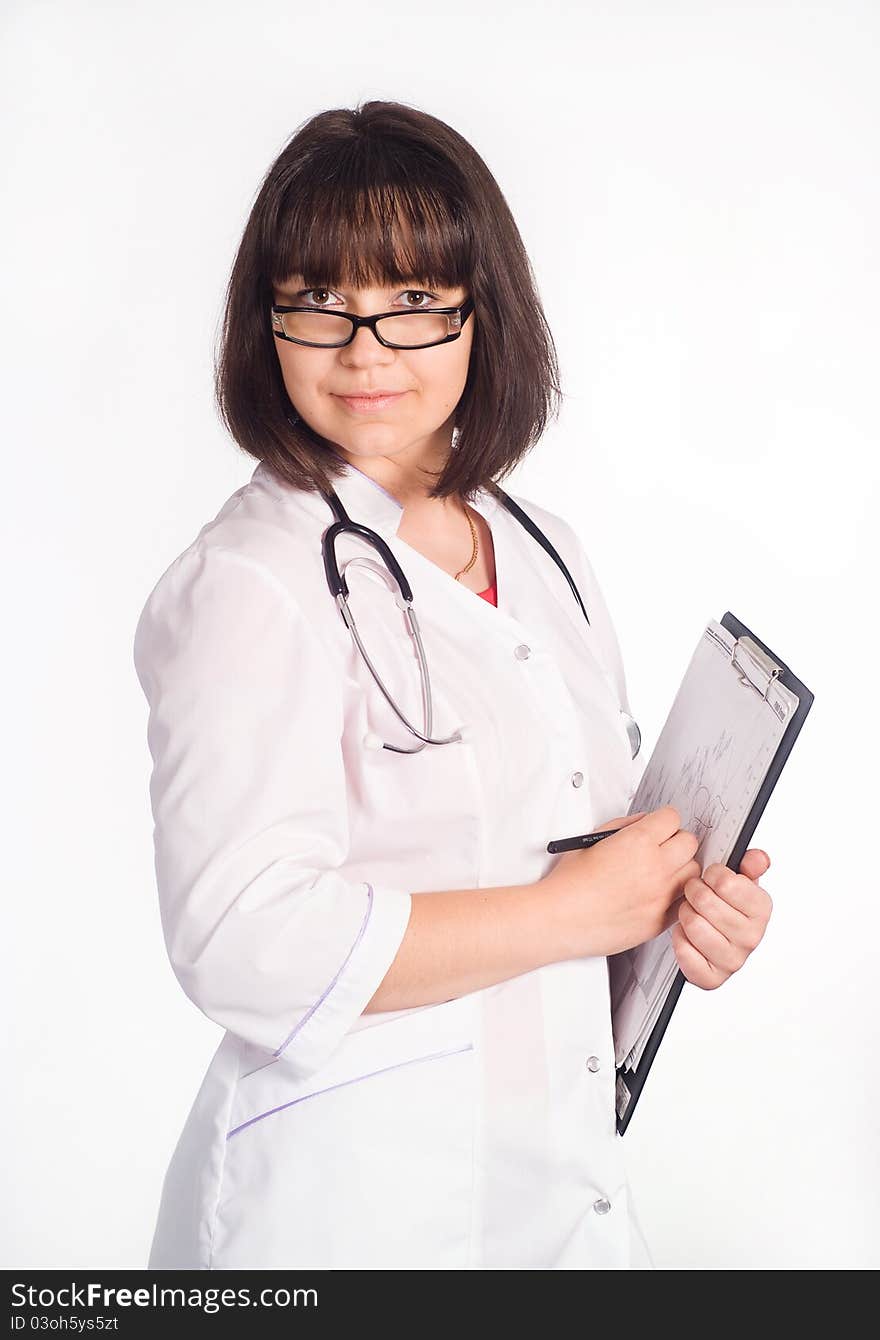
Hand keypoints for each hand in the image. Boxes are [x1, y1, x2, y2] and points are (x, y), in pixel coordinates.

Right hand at [542, 805, 701, 958]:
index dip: (664, 819)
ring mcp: (660, 896)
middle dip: (677, 840)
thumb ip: (624, 826)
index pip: (672, 818)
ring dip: (681, 868)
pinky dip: (675, 896)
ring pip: (693, 873)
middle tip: (663, 846)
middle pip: (690, 842)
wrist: (560, 919)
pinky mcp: (659, 921)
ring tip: (661, 872)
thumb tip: (643, 822)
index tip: (660, 825)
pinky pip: (683, 901)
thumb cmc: (569, 883)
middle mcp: (655, 868)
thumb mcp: (591, 841)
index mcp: (638, 842)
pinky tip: (657, 894)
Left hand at [671, 848, 772, 989]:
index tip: (713, 878)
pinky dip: (680, 940)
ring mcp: (733, 960)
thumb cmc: (727, 909)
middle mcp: (751, 937)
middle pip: (705, 901)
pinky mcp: (712, 978)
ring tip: (692, 913)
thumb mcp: (740, 881)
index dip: (712, 875)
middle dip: (694, 892)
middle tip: (696, 894)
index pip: (727, 882)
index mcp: (761, 910)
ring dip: (686, 914)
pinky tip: (688, 935)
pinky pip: (684, 951)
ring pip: (692, 923)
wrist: (714, 941)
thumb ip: (749, 864)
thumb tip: (757, 858)